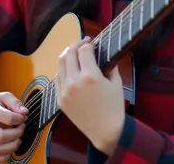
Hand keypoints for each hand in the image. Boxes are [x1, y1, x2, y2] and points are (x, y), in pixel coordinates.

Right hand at [0, 91, 27, 162]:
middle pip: (1, 137)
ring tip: (18, 138)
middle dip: (17, 134)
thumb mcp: (2, 96)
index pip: (7, 118)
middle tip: (21, 127)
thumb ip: (15, 102)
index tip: (23, 117)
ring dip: (12, 146)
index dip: (20, 119)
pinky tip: (10, 147)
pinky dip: (4, 156)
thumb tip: (24, 112)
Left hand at [55, 37, 124, 154]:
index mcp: (90, 76)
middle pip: (69, 54)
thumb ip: (109, 65)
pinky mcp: (59, 100)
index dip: (87, 43)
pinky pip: (57, 79)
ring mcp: (65, 91)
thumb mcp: (116, 82)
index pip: (84, 50)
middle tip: (82, 44)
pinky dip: (62, 70)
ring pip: (60, 64)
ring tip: (75, 54)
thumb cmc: (114, 106)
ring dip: (68, 56)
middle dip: (75, 45)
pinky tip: (70, 70)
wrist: (105, 131)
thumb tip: (103, 53)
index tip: (91, 42)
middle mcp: (74, 82)